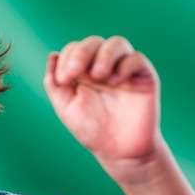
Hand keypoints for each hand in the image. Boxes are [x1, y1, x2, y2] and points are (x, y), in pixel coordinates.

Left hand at [43, 36, 162, 178]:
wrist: (119, 151)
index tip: (64, 80)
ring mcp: (124, 70)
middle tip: (75, 72)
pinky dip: (125, 65)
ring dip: (104, 55)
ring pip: (117, 44)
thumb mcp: (66, 107)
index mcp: (83, 71)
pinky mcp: (143, 77)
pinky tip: (115, 81)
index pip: (74, 49)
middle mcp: (104, 66)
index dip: (67, 58)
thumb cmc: (91, 130)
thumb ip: (55, 84)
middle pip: (94, 42)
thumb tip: (51, 55)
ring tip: (98, 75)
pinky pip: (137, 59)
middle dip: (82, 53)